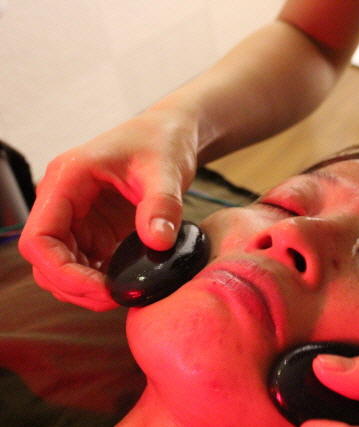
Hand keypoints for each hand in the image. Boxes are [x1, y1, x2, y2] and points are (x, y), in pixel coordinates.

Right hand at [19, 108, 198, 310]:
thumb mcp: (166, 169)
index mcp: (67, 179)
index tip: (102, 287)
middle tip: (117, 298)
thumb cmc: (162, 142)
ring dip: (84, 288)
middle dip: (75, 286)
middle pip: (45, 260)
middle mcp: (63, 200)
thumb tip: (158, 243)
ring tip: (123, 295)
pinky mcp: (94, 228)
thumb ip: (162, 205)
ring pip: (60, 266)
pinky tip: (126, 284)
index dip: (62, 272)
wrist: (169, 134)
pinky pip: (84, 263)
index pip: (39, 238)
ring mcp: (77, 216)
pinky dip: (99, 279)